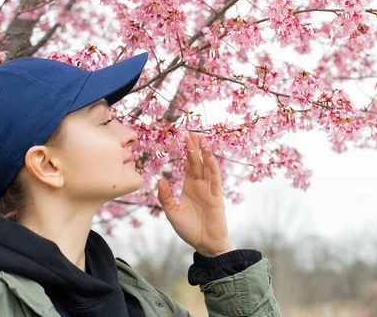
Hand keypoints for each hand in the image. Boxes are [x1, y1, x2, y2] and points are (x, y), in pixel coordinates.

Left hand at [157, 132, 235, 256]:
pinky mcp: (217, 196)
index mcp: (189, 186)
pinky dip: (213, 167)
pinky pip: (215, 179)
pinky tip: (209, 157)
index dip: (186, 152)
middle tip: (191, 132)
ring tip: (202, 139)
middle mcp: (200, 184)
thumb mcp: (172, 213)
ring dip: (205, 153)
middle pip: (197, 162)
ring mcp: (209, 189)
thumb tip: (160, 180)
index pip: (188, 165)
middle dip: (194, 148)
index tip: (183, 137)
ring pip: (207, 167)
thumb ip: (165, 197)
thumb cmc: (189, 229)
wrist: (205, 244)